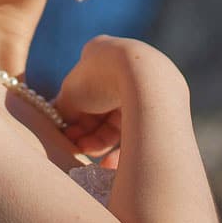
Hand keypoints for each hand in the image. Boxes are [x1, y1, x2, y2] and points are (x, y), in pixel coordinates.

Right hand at [55, 35, 171, 166]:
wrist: (146, 79)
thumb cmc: (102, 80)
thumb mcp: (71, 93)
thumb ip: (63, 109)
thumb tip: (63, 126)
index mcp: (102, 56)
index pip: (82, 92)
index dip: (72, 117)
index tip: (66, 135)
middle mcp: (124, 70)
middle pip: (100, 109)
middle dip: (86, 133)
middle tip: (77, 149)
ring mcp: (143, 88)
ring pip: (117, 124)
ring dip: (100, 144)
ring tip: (91, 158)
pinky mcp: (159, 108)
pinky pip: (136, 133)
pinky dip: (121, 150)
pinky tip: (108, 166)